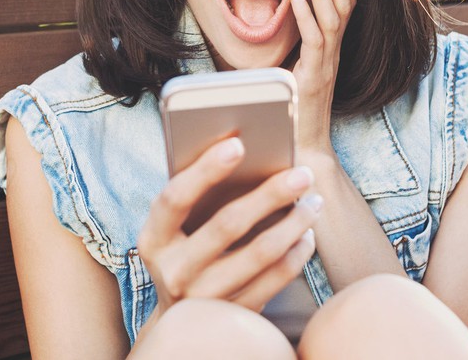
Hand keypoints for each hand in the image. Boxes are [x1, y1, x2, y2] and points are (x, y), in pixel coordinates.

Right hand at [137, 137, 322, 316]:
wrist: (182, 324)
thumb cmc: (186, 252)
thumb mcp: (176, 230)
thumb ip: (197, 196)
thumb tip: (243, 150)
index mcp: (154, 240)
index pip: (175, 198)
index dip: (205, 169)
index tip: (238, 143)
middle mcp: (174, 272)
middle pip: (228, 225)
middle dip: (270, 193)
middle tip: (303, 173)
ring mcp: (204, 299)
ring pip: (261, 253)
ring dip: (294, 223)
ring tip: (313, 201)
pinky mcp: (235, 315)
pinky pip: (276, 279)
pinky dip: (297, 253)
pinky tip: (307, 234)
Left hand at [291, 0, 356, 153]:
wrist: (303, 149)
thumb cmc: (295, 112)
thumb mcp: (295, 72)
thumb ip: (295, 49)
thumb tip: (281, 19)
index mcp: (331, 51)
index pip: (345, 8)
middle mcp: (333, 55)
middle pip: (344, 8)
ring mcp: (326, 65)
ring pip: (332, 20)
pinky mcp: (314, 77)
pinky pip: (314, 41)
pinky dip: (305, 15)